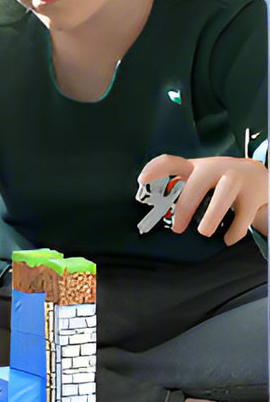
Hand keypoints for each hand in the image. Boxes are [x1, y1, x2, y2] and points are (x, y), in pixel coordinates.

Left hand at [138, 154, 268, 244]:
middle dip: (186, 206)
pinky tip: (228, 239)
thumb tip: (159, 213)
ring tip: (204, 232)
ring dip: (211, 216)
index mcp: (196, 167)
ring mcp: (237, 179)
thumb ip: (180, 189)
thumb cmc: (219, 180)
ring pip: (223, 196)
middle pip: (198, 184)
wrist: (257, 176)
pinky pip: (243, 214)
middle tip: (177, 228)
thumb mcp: (199, 178)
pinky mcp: (254, 193)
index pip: (171, 162)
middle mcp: (215, 168)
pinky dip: (235, 230)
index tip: (142, 180)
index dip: (155, 169)